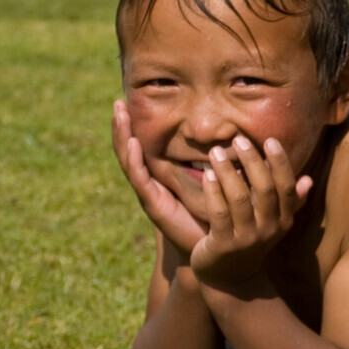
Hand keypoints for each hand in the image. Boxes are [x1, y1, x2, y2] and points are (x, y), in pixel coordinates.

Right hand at [112, 100, 206, 255]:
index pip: (143, 145)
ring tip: (119, 114)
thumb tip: (230, 134)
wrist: (211, 247)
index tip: (132, 100)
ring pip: (129, 160)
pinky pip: (140, 178)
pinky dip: (134, 159)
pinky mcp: (153, 204)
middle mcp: (151, 182)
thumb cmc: (214, 214)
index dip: (137, 125)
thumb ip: (216, 163)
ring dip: (122, 136)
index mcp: (161, 176)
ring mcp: (149, 193)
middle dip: (122, 125)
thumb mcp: (215, 182)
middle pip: (129, 149)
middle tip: (119, 102)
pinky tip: (133, 143)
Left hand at [190, 134, 312, 287]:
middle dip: (252, 162)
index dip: (280, 163)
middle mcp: (269, 229)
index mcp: (283, 220)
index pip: (286, 187)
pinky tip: (207, 175)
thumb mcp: (273, 224)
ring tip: (216, 152)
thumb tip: (308, 180)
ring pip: (240, 199)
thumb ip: (290, 202)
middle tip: (237, 139)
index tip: (270, 141)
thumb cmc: (249, 243)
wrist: (230, 280)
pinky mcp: (224, 245)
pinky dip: (213, 192)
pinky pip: (219, 214)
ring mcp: (247, 238)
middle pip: (265, 189)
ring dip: (228, 172)